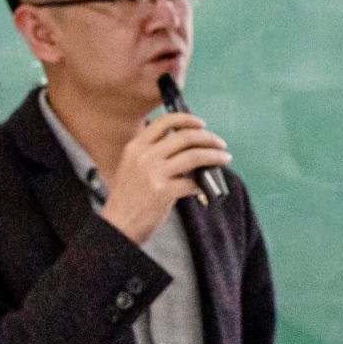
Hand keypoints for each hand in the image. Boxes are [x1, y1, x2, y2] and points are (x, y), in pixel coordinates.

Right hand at [99, 112, 229, 244]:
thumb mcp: (132, 166)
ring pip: (194, 156)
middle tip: (220, 144)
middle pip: (185, 137)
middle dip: (209, 138)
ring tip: (224, 159)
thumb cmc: (128, 197)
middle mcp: (144, 156)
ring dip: (214, 156)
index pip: (164, 121)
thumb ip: (153, 151)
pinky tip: (205, 187)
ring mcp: (154, 173)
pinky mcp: (163, 192)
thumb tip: (186, 143)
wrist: (118, 224)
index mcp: (136, 147)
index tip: (201, 124)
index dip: (187, 119)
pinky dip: (203, 184)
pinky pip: (192, 183)